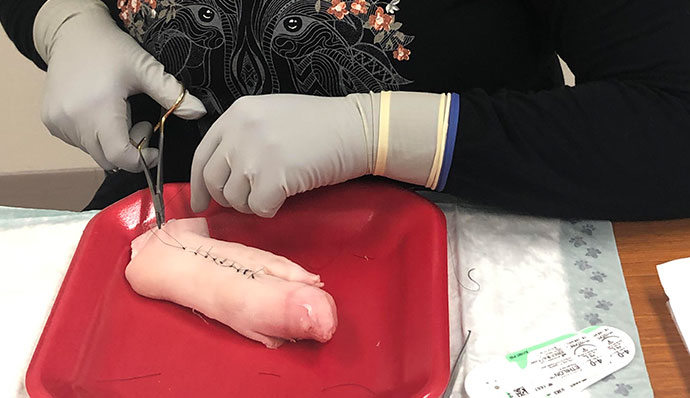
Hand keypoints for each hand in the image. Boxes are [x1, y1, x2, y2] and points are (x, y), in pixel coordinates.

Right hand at [34, 0, 206, 171]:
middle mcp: (73, 121)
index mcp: (97, 109)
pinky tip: (100, 111)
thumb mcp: (145, 68)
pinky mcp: (51, 122)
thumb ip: (171, 93)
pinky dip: (96, 136)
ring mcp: (59, 123)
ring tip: (120, 113)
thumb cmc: (110, 49)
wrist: (72, 33)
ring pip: (94, 153)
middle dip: (130, 150)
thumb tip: (199, 112)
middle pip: (109, 159)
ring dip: (112, 142)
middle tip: (140, 123)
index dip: (142, 159)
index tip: (153, 147)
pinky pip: (80, 143)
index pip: (121, 157)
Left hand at [191, 94, 372, 216]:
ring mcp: (255, 153)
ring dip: (252, 204)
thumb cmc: (319, 125)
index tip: (200, 203)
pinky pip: (258, 208)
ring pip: (234, 197)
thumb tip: (222, 173)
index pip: (202, 155)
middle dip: (228, 198)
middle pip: (214, 179)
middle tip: (247, 201)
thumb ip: (243, 136)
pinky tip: (285, 197)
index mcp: (237, 113)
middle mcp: (240, 130)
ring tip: (274, 193)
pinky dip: (270, 209)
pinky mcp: (273, 176)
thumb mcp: (272, 117)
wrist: (355, 129)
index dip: (198, 184)